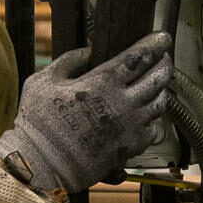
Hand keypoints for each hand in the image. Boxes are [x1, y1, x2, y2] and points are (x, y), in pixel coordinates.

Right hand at [0, 35, 171, 195]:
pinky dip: (154, 119)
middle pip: (158, 77)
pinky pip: (154, 130)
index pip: (140, 56)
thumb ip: (70, 61)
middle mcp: (122, 104)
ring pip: (160, 103)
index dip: (155, 44)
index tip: (162, 37)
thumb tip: (89, 51)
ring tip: (157, 83)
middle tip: (163, 57)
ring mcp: (129, 127)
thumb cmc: (38, 124)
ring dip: (161, 90)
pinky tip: (147, 114)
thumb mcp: (44, 81)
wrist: (41, 165)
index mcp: (102, 83)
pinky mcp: (130, 148)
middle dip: (164, 63)